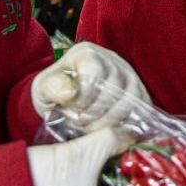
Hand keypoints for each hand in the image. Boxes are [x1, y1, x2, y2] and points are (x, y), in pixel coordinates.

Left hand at [32, 42, 149, 130]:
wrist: (67, 100)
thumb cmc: (54, 93)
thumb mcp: (42, 89)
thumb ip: (51, 87)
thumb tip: (69, 93)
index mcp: (86, 53)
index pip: (94, 71)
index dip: (85, 96)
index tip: (74, 110)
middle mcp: (111, 59)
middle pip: (114, 87)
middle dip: (97, 114)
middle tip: (82, 125)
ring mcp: (128, 74)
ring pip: (131, 99)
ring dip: (112, 121)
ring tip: (95, 129)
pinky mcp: (139, 91)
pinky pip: (143, 108)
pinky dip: (128, 123)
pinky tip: (111, 131)